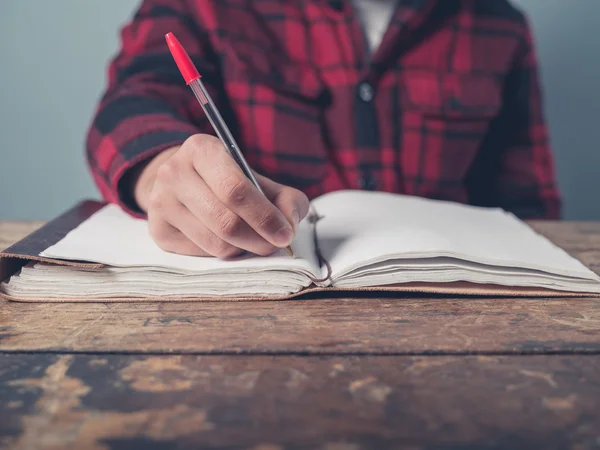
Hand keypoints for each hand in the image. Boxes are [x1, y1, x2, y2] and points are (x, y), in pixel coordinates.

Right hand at [132, 134, 309, 257]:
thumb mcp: (259, 179)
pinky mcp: (158, 230)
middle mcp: (174, 172)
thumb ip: (285, 199)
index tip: (285, 233)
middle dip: (259, 239)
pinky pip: (202, 254)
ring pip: (215, 243)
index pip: (235, 190)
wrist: (183, 183)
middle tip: (274, 244)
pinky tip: (227, 240)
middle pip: (226, 222)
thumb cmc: (228, 181)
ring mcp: (161, 202)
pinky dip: (224, 253)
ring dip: (243, 249)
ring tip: (252, 240)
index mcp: (201, 149)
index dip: (265, 217)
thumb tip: (288, 226)